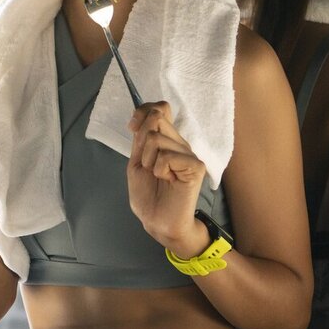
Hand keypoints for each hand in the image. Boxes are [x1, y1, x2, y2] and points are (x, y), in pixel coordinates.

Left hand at [126, 101, 207, 249]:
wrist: (157, 220)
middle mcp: (179, 143)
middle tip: (146, 163)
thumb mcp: (136, 161)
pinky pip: (167, 156)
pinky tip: (167, 180)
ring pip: (157, 138)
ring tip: (157, 175)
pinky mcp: (195, 166)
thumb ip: (141, 139)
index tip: (132, 126)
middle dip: (141, 141)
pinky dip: (159, 170)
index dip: (144, 111)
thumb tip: (145, 115)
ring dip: (148, 160)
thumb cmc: (148, 194)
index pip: (161, 108)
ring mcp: (189, 153)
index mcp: (166, 140)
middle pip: (157, 119)